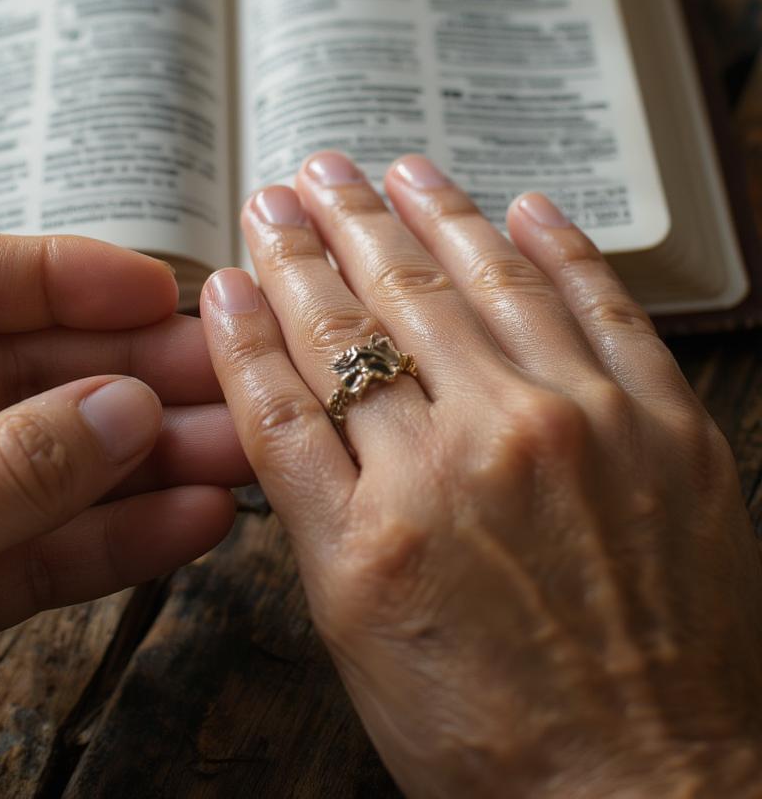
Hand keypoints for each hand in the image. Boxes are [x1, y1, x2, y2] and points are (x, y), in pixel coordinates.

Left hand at [0, 232, 249, 798]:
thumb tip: (129, 406)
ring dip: (142, 462)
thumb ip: (14, 473)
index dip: (66, 281)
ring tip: (237, 453)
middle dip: (129, 380)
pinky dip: (112, 538)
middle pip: (22, 373)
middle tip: (227, 380)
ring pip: (44, 461)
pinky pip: (38, 542)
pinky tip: (190, 522)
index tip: (160, 292)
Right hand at [201, 152, 761, 797]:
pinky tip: (522, 205)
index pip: (294, 372)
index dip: (261, 298)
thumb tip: (265, 379)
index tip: (242, 251)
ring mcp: (575, 429)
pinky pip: (602, 305)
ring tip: (389, 167)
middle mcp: (472, 455)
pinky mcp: (662, 425)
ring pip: (477, 284)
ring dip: (426, 215)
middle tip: (302, 179)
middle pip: (374, 311)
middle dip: (328, 232)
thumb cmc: (485, 731)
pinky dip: (558, 247)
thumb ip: (303, 489)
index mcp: (378, 523)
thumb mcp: (352, 624)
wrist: (650, 793)